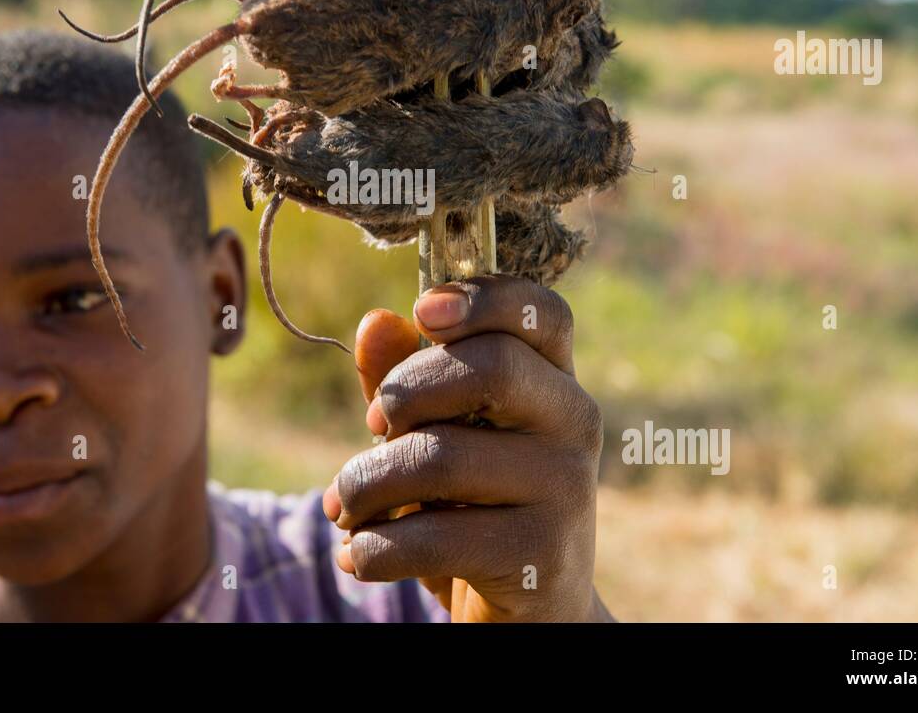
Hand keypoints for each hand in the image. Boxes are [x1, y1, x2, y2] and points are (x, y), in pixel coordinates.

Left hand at [322, 275, 613, 622]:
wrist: (530, 619)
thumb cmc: (475, 510)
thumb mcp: (439, 439)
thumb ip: (408, 381)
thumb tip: (375, 323)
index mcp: (554, 382)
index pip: (542, 313)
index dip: (485, 298)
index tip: (423, 312)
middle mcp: (574, 425)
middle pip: (492, 367)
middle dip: (404, 392)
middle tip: (371, 426)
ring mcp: (566, 491)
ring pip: (441, 456)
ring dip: (367, 484)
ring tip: (343, 507)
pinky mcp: (541, 557)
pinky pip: (436, 537)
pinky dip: (375, 548)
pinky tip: (357, 557)